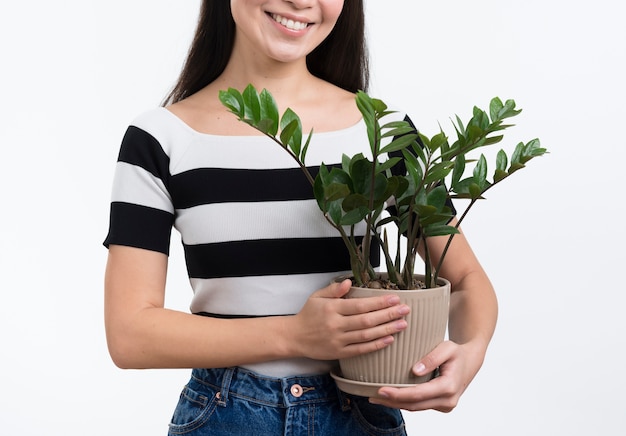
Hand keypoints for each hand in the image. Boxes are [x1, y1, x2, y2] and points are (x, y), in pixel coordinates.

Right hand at [287, 279, 409, 360]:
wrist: (294, 337)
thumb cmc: (308, 314)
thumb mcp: (317, 296)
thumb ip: (334, 289)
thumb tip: (349, 281)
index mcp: (332, 309)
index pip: (360, 305)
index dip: (379, 302)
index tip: (395, 298)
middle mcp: (336, 325)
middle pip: (367, 320)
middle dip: (388, 315)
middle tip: (405, 310)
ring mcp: (338, 340)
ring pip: (366, 335)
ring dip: (387, 329)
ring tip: (403, 324)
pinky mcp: (339, 353)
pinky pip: (361, 349)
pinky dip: (376, 345)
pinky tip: (389, 339)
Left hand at [369, 340, 484, 412]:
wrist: (470, 361)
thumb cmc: (457, 352)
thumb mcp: (447, 347)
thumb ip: (432, 357)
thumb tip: (414, 371)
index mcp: (449, 386)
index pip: (418, 394)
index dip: (398, 394)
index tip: (380, 390)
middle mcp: (448, 400)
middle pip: (414, 405)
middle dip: (392, 401)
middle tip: (372, 396)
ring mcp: (445, 405)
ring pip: (416, 408)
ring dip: (396, 404)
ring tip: (376, 398)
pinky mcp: (440, 405)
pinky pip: (419, 406)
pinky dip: (404, 402)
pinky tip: (390, 397)